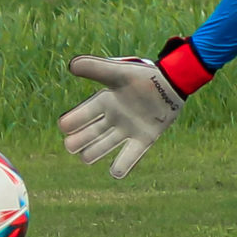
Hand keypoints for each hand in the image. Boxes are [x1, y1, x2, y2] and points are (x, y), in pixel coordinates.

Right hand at [60, 54, 189, 178]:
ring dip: (94, 152)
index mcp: (105, 101)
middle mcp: (114, 118)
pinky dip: (123, 165)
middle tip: (71, 146)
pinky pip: (131, 155)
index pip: (82, 115)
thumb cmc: (143, 76)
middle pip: (90, 134)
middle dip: (78, 141)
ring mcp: (128, 129)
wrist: (172, 82)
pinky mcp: (144, 139)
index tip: (64, 125)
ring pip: (104, 146)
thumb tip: (71, 64)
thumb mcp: (117, 72)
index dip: (72, 121)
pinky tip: (115, 172)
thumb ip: (95, 68)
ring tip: (86, 157)